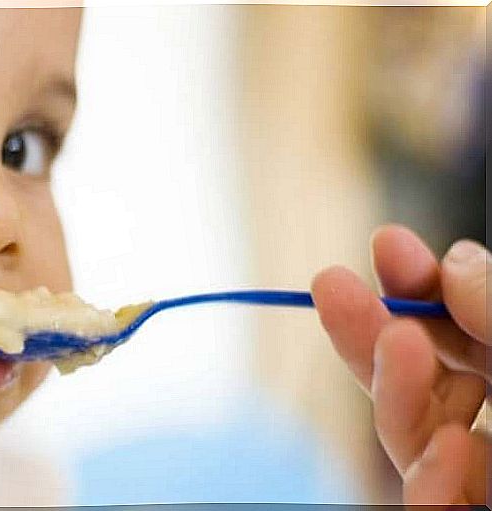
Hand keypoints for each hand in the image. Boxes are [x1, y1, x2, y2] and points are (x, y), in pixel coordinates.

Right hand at [311, 225, 488, 503]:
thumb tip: (454, 260)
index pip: (459, 334)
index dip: (422, 288)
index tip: (387, 244)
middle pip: (419, 378)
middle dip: (372, 329)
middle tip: (328, 282)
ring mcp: (477, 482)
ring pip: (410, 438)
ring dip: (395, 391)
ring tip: (400, 345)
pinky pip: (428, 509)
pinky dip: (430, 484)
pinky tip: (450, 448)